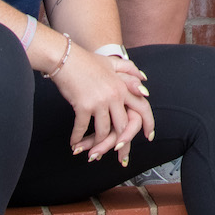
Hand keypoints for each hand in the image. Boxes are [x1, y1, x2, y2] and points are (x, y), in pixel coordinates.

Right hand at [50, 46, 155, 167]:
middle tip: (120, 156)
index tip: (148, 137)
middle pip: (123, 126)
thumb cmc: (88, 61)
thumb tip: (145, 82)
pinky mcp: (83, 106)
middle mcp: (115, 95)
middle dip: (122, 143)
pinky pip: (82, 128)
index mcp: (123, 86)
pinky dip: (78, 138)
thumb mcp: (112, 62)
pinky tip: (74, 144)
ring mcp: (100, 102)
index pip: (142, 107)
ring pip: (104, 131)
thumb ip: (130, 71)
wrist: (66, 58)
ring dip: (98, 144)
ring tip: (92, 151)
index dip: (147, 123)